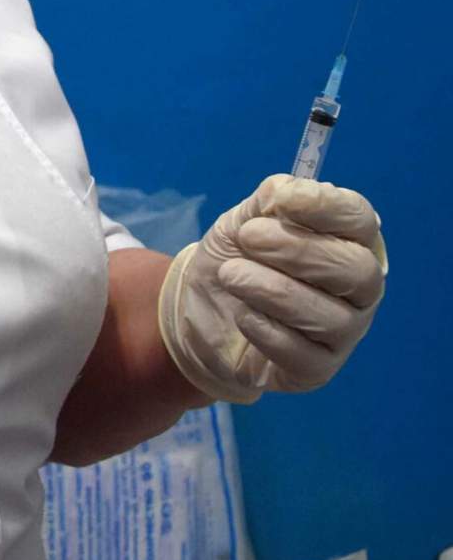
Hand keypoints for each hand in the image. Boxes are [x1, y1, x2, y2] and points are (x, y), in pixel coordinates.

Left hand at [158, 174, 386, 403]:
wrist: (199, 308)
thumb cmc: (237, 257)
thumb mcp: (243, 222)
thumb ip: (266, 204)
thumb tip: (284, 190)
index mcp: (350, 241)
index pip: (360, 220)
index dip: (326, 208)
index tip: (282, 201)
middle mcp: (359, 288)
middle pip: (355, 270)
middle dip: (298, 251)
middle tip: (247, 238)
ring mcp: (343, 331)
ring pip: (331, 316)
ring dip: (275, 291)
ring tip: (231, 275)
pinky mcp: (316, 369)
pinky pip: (304, 355)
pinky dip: (268, 332)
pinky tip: (242, 315)